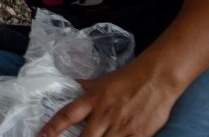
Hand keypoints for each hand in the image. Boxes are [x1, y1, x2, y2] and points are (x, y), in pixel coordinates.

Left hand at [37, 61, 178, 136]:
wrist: (157, 78)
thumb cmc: (128, 77)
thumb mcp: (103, 80)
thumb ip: (87, 87)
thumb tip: (74, 85)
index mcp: (93, 100)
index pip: (67, 115)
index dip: (52, 128)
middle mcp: (104, 114)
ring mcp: (121, 126)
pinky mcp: (138, 135)